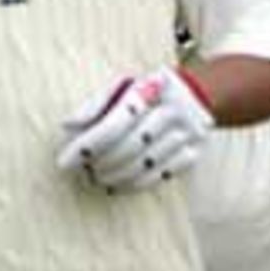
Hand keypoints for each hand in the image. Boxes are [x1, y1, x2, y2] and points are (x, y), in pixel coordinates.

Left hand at [57, 67, 214, 191]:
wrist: (204, 94)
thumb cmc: (151, 90)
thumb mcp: (125, 85)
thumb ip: (96, 104)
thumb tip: (67, 125)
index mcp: (153, 88)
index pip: (116, 122)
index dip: (89, 144)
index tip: (66, 161)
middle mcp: (173, 112)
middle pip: (129, 146)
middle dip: (100, 163)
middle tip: (80, 172)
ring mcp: (187, 136)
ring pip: (143, 165)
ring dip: (113, 176)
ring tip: (95, 178)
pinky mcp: (193, 155)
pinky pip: (158, 177)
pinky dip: (133, 185)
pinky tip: (115, 185)